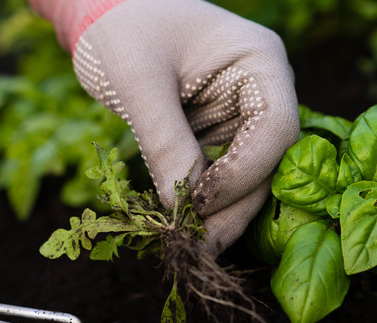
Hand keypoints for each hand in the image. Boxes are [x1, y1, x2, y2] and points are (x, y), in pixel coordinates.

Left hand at [38, 0, 299, 255]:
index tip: (200, 203)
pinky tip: (182, 223)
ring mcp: (238, 112)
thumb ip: (164, 140)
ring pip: (245, 174)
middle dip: (233, 204)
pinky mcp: (214, 131)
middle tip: (199, 245)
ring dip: (220, 211)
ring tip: (190, 244)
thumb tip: (181, 208)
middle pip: (266, 159)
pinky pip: (218, 172)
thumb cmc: (122, 27)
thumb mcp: (138, 80)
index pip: (275, 128)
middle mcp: (258, 89)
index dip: (243, 172)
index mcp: (258, 61)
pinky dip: (202, 199)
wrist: (101, 12)